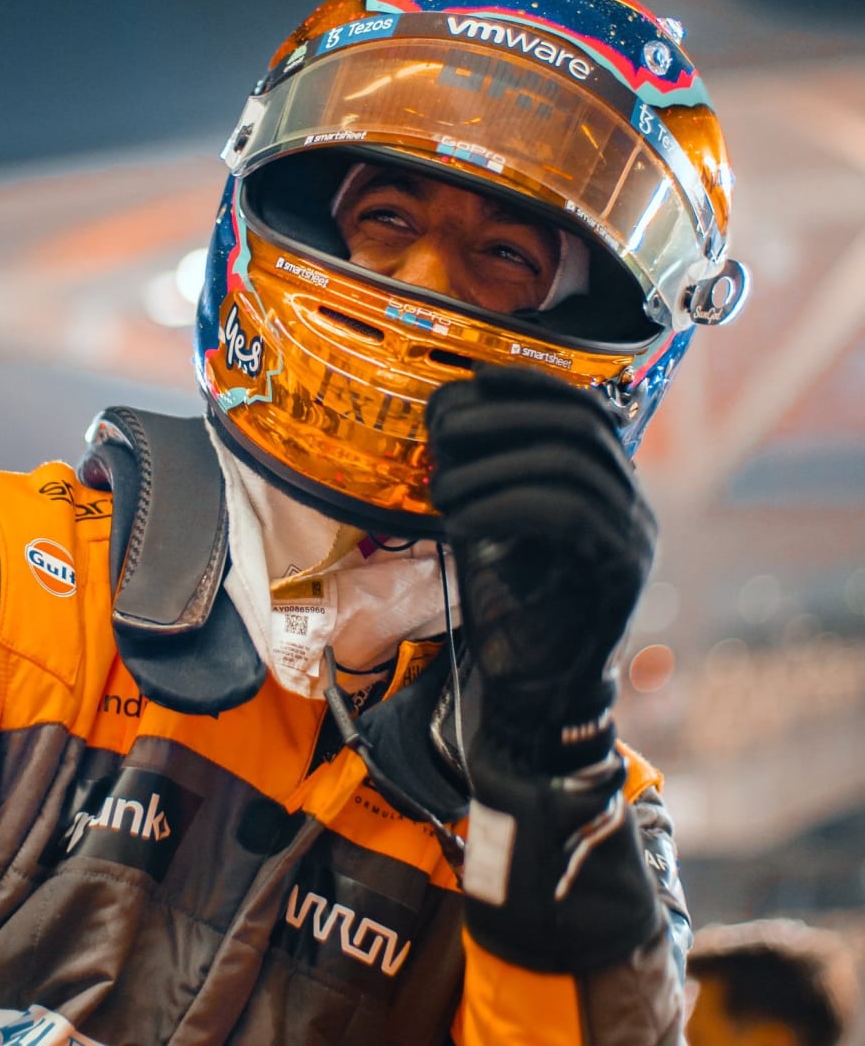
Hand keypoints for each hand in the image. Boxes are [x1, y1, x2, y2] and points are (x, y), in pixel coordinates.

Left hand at [425, 364, 655, 773]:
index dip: (533, 386)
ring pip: (571, 467)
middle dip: (504, 418)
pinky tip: (461, 523)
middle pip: (579, 429)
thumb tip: (446, 408)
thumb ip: (483, 473)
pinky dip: (504, 507)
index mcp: (609, 489)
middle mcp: (633, 508)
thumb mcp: (493, 525)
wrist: (535, 696)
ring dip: (493, 468)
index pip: (585, 412)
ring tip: (442, 489)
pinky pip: (567, 515)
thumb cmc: (508, 607)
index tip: (477, 379)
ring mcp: (633, 540)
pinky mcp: (619, 575)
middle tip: (444, 435)